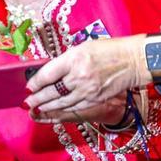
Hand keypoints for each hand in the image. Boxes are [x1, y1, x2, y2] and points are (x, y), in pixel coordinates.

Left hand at [24, 36, 149, 123]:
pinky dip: (62, 110)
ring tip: (36, 108)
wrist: (133, 61)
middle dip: (37, 98)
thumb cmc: (108, 50)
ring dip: (46, 107)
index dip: (35, 82)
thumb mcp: (82, 48)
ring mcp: (87, 90)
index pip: (47, 74)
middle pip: (51, 91)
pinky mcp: (95, 99)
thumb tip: (49, 74)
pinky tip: (54, 111)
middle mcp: (79, 76)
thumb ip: (65, 61)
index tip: (28, 86)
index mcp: (74, 59)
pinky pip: (74, 107)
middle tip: (27, 102)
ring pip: (61, 103)